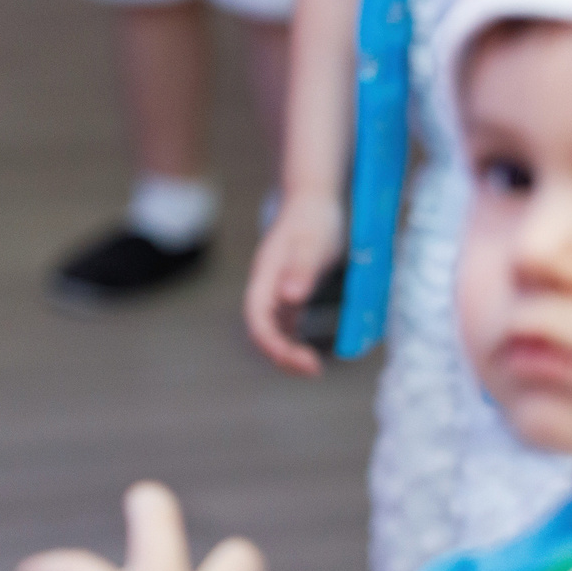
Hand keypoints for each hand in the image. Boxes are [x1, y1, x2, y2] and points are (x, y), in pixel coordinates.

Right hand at [244, 191, 345, 377]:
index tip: (305, 361)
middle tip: (313, 370)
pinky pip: (284, 322)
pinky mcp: (288, 291)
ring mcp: (275, 290)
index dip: (275, 345)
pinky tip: (309, 350)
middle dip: (281, 356)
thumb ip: (302, 269)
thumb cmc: (313, 219)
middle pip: (261, 330)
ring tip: (311, 367)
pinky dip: (293, 339)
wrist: (311, 200)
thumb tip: (290, 298)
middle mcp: (265, 287)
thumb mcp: (313, 242)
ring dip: (285, 351)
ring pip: (271, 329)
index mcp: (265, 277)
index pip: (258, 319)